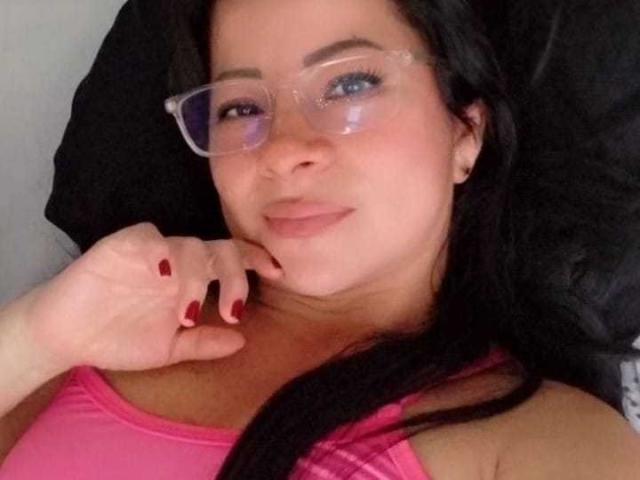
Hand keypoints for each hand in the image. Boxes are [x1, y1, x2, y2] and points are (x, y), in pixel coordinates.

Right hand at [18, 223, 282, 371]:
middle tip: (233, 310)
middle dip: (234, 275)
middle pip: (219, 248)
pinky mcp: (122, 246)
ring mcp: (152, 251)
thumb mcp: (169, 348)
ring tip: (187, 315)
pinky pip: (149, 239)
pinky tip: (162, 273)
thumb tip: (243, 342)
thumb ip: (204, 344)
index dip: (255, 261)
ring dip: (195, 278)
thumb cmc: (119, 338)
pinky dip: (160, 252)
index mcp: (192, 279)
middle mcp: (177, 261)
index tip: (278, 274)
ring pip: (189, 245)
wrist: (68, 336)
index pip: (231, 259)